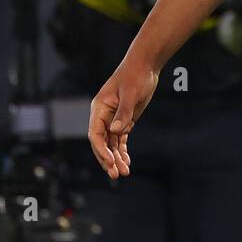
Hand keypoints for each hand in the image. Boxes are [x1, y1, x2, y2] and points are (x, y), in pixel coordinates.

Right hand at [88, 57, 158, 179]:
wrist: (145, 66)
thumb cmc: (135, 76)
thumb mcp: (131, 93)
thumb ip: (124, 112)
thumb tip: (116, 131)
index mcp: (99, 108)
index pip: (95, 134)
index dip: (101, 150)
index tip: (111, 161)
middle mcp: (103, 116)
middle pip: (102, 143)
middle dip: (108, 159)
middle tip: (116, 175)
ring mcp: (113, 119)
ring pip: (111, 144)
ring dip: (116, 158)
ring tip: (124, 173)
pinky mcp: (124, 120)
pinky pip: (120, 139)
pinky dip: (122, 151)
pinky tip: (126, 162)